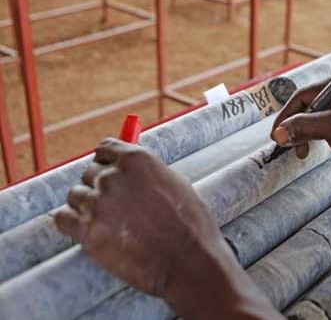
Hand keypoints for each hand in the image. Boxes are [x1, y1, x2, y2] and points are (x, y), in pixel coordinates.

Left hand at [54, 138, 229, 296]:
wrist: (186, 260)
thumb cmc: (188, 225)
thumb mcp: (175, 184)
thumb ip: (148, 172)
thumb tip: (132, 170)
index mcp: (136, 159)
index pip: (105, 148)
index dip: (107, 161)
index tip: (109, 171)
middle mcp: (112, 176)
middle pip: (89, 172)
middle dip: (99, 186)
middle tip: (114, 204)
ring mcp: (97, 202)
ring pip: (75, 195)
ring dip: (86, 206)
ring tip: (106, 222)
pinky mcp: (85, 230)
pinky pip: (63, 218)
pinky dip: (72, 223)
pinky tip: (88, 230)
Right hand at [270, 82, 330, 174]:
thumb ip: (306, 127)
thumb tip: (279, 133)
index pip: (300, 97)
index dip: (286, 115)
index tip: (276, 133)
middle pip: (302, 108)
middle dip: (292, 127)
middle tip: (285, 144)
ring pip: (307, 120)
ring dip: (299, 135)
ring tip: (300, 151)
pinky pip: (315, 129)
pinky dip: (307, 139)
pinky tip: (307, 149)